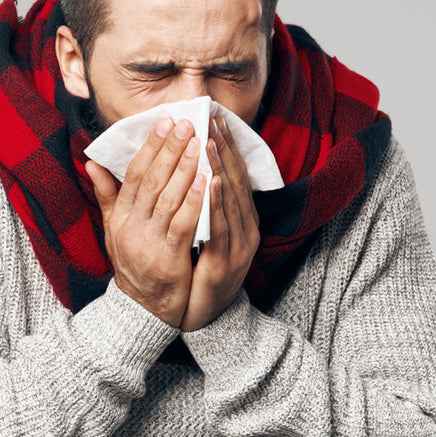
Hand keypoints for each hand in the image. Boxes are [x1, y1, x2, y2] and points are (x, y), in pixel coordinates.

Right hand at [86, 117, 206, 326]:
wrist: (141, 311)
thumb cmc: (133, 265)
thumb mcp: (114, 229)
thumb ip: (108, 195)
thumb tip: (92, 162)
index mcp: (121, 216)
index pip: (135, 174)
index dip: (151, 146)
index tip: (166, 122)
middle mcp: (131, 227)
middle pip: (152, 180)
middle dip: (170, 149)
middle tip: (186, 122)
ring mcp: (148, 243)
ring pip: (167, 198)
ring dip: (184, 168)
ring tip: (199, 143)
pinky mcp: (168, 260)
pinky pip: (181, 225)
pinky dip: (194, 201)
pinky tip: (206, 180)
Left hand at [181, 116, 260, 331]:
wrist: (207, 318)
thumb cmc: (200, 271)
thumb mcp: (199, 232)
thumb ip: (196, 201)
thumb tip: (189, 170)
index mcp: (240, 218)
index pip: (234, 174)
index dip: (225, 146)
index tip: (214, 119)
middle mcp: (246, 227)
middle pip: (236, 180)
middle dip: (223, 148)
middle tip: (212, 118)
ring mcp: (240, 244)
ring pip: (231, 199)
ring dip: (220, 168)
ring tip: (209, 140)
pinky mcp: (229, 261)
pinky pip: (222, 227)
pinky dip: (218, 203)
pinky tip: (211, 183)